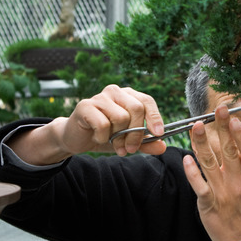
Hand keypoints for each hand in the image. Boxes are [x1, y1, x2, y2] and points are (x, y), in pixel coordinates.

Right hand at [9, 85, 165, 164]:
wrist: (77, 139)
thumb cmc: (106, 136)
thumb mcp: (129, 141)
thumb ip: (146, 143)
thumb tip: (162, 147)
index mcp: (129, 95)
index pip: (147, 101)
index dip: (155, 117)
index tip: (159, 134)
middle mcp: (116, 92)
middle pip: (137, 108)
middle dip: (136, 133)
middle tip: (131, 149)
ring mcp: (100, 97)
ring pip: (121, 117)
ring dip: (119, 137)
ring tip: (113, 144)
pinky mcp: (85, 106)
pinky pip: (103, 124)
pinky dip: (103, 137)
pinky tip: (98, 137)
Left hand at [182, 105, 240, 240]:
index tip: (235, 119)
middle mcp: (238, 184)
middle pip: (229, 152)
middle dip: (222, 129)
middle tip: (217, 109)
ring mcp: (222, 194)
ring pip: (209, 164)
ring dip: (201, 144)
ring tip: (196, 126)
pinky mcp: (208, 204)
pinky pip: (198, 185)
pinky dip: (192, 172)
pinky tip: (186, 158)